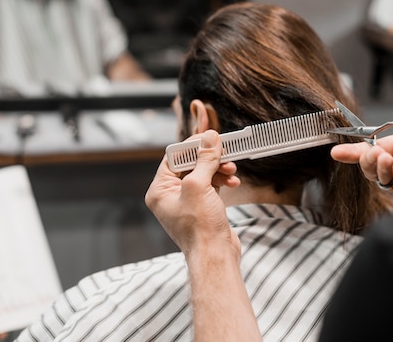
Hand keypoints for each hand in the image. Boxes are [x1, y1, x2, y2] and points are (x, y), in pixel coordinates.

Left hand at [145, 130, 240, 260]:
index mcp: (159, 190)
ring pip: (203, 173)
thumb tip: (209, 138)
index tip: (209, 138)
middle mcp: (170, 195)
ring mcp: (187, 202)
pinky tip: (233, 182)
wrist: (215, 256)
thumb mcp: (199, 187)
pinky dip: (222, 180)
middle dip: (209, 158)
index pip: (173, 157)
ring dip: (219, 168)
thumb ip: (204, 160)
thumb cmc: (200, 228)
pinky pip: (211, 185)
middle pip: (189, 164)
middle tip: (224, 151)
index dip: (192, 146)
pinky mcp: (202, 207)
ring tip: (231, 170)